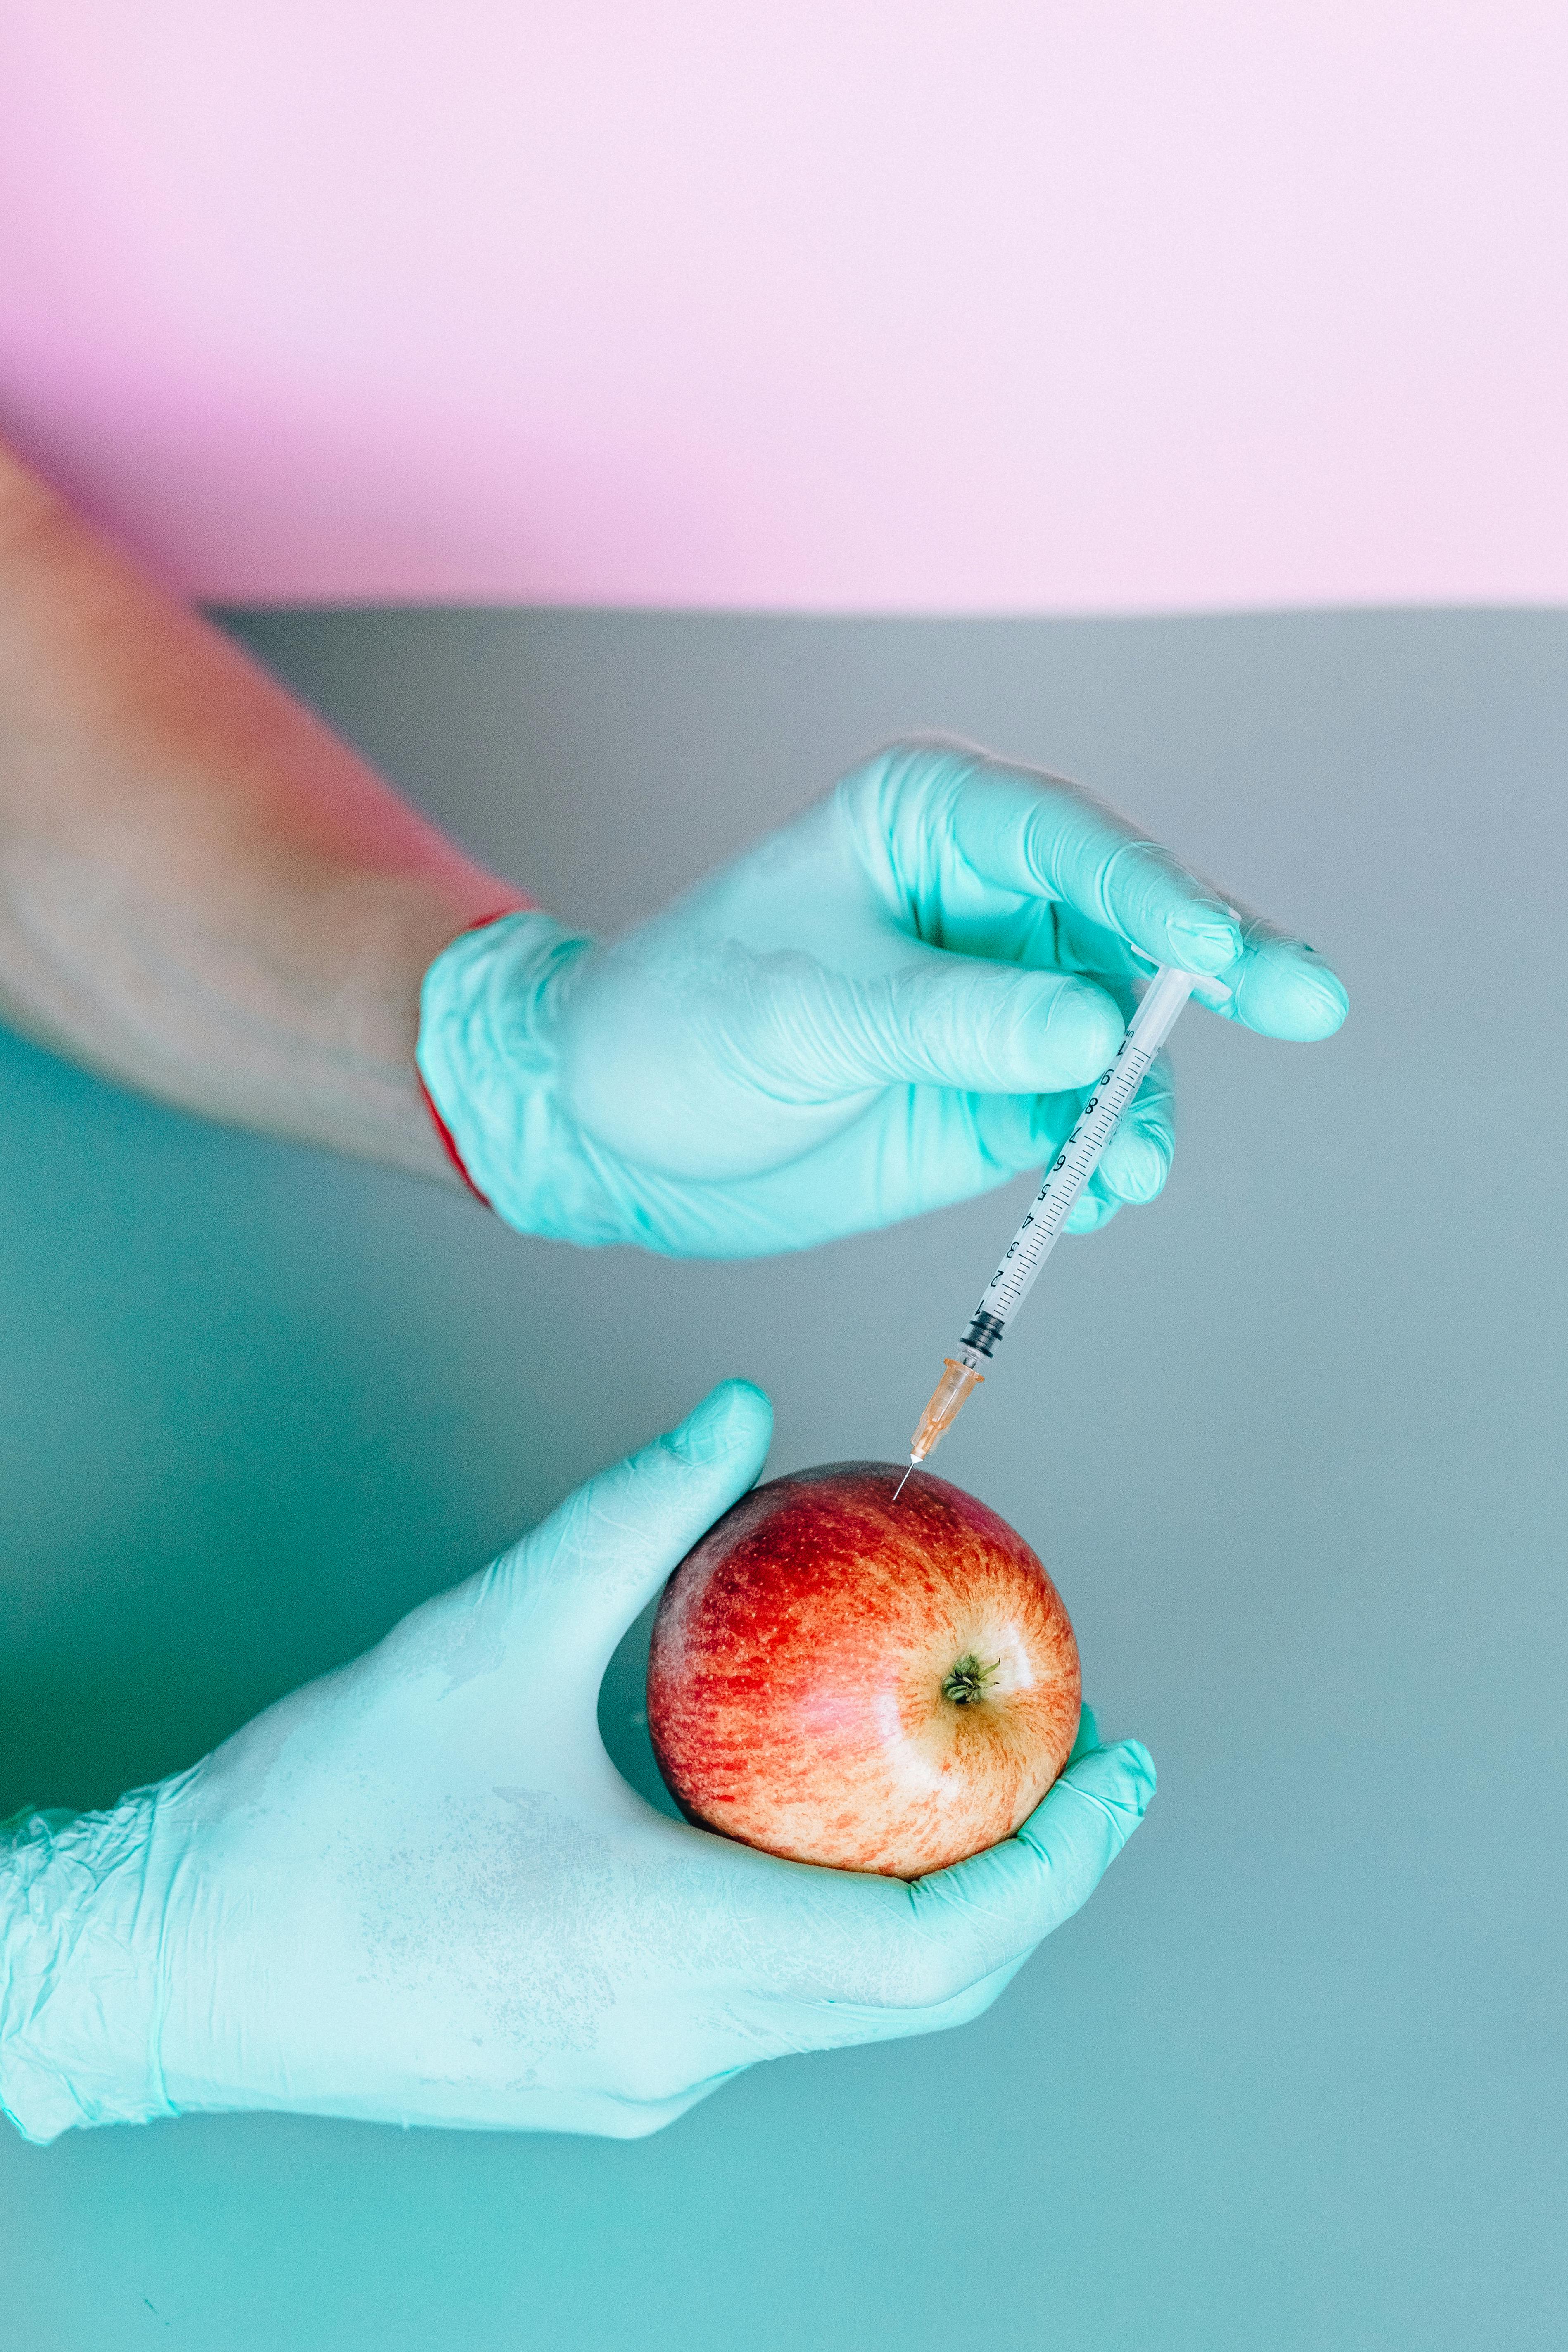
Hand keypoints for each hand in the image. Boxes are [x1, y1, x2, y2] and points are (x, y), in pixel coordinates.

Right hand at [0, 1383, 1152, 2142]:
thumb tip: (744, 1413)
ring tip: (972, 1774)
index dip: (1058, 1858)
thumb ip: (632, 1518)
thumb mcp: (487, 1636)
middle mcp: (672, 2048)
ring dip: (932, 1897)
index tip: (1124, 1761)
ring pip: (845, 2006)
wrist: (171, 1960)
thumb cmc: (321, 1810)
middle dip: (1028, 1877)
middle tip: (1081, 1755)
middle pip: (918, 1991)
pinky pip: (768, 2006)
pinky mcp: (595, 2072)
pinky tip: (824, 1822)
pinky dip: (834, 1916)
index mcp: (665, 1956)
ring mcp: (635, 2079)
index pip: (935, 1945)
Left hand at [416, 739, 1346, 1254]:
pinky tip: (1108, 1187)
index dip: (1159, 894)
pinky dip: (1105, 1151)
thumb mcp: (807, 1014)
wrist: (611, 1126)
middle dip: (1215, 970)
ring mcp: (1002, 999)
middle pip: (1133, 930)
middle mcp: (990, 901)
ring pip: (1123, 1037)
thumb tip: (1094, 1034)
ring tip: (1130, 1167)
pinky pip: (1084, 1115)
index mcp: (934, 823)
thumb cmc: (679, 1024)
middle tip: (1306, 1001)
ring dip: (1144, 1099)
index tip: (1221, 949)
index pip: (1076, 846)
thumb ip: (953, 1020)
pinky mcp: (996, 1089)